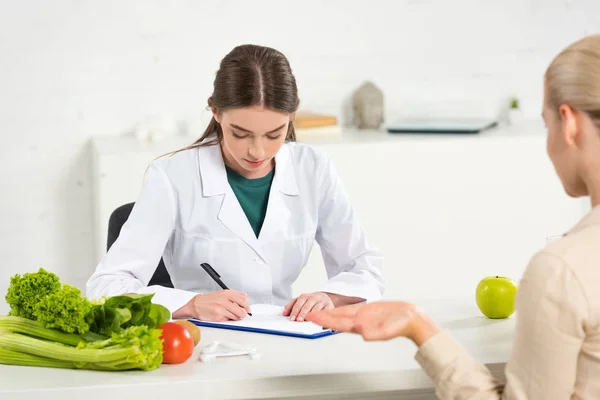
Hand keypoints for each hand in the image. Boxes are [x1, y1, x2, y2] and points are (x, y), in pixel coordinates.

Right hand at [173, 290, 250, 321]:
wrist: (196, 304)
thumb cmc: (209, 300)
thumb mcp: (222, 293)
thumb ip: (234, 296)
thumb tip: (245, 301)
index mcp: (227, 293)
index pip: (244, 299)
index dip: (247, 305)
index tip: (247, 309)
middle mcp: (224, 300)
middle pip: (242, 308)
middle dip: (244, 313)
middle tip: (242, 314)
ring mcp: (221, 308)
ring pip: (236, 316)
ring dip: (236, 317)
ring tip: (230, 315)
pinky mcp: (217, 316)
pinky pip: (229, 320)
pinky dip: (228, 320)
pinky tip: (224, 316)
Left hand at [282, 292, 333, 321]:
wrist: (324, 297)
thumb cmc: (310, 301)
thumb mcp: (300, 301)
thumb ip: (291, 306)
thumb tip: (284, 313)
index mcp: (304, 296)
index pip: (298, 303)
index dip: (294, 311)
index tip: (292, 318)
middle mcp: (313, 298)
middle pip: (307, 305)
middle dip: (302, 313)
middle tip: (299, 320)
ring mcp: (322, 301)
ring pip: (316, 308)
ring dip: (312, 315)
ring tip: (308, 321)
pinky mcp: (329, 306)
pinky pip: (326, 311)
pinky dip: (323, 315)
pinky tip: (319, 320)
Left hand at [305, 301, 439, 344]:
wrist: (411, 319)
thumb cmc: (402, 325)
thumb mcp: (388, 329)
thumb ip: (375, 332)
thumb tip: (362, 332)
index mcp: (361, 326)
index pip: (337, 323)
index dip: (324, 319)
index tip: (312, 317)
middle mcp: (358, 322)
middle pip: (335, 319)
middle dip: (320, 316)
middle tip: (305, 314)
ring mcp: (362, 317)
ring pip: (340, 314)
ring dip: (327, 313)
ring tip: (314, 311)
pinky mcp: (367, 312)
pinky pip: (349, 310)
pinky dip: (339, 310)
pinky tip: (333, 309)